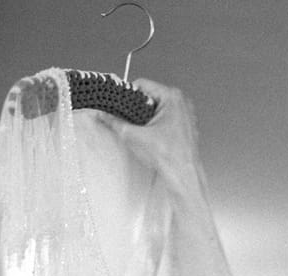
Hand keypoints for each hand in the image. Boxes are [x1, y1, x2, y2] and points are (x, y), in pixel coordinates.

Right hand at [96, 79, 205, 202]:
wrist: (184, 177)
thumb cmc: (170, 157)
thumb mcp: (133, 136)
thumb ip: (114, 122)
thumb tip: (102, 115)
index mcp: (172, 97)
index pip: (141, 85)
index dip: (126, 95)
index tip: (118, 105)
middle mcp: (181, 102)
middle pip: (149, 97)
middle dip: (136, 108)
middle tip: (128, 121)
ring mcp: (185, 114)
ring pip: (157, 109)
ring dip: (145, 118)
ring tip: (140, 131)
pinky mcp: (185, 127)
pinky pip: (165, 119)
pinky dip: (155, 125)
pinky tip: (150, 137)